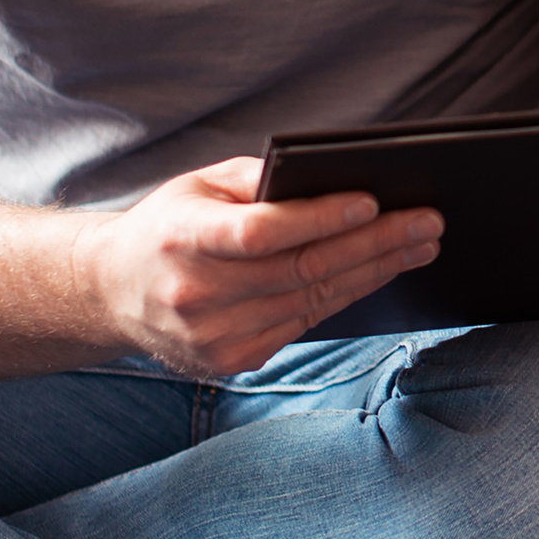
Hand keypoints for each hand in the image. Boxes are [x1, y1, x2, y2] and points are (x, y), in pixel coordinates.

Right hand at [72, 157, 441, 375]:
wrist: (111, 293)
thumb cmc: (167, 225)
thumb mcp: (198, 185)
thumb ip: (259, 179)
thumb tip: (333, 178)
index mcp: (182, 238)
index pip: (261, 233)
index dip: (320, 219)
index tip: (373, 202)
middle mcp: (195, 293)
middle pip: (301, 269)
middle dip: (374, 244)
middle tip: (427, 222)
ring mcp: (213, 336)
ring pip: (312, 300)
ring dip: (375, 271)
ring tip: (420, 245)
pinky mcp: (231, 360)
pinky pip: (304, 324)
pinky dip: (346, 295)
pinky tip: (380, 272)